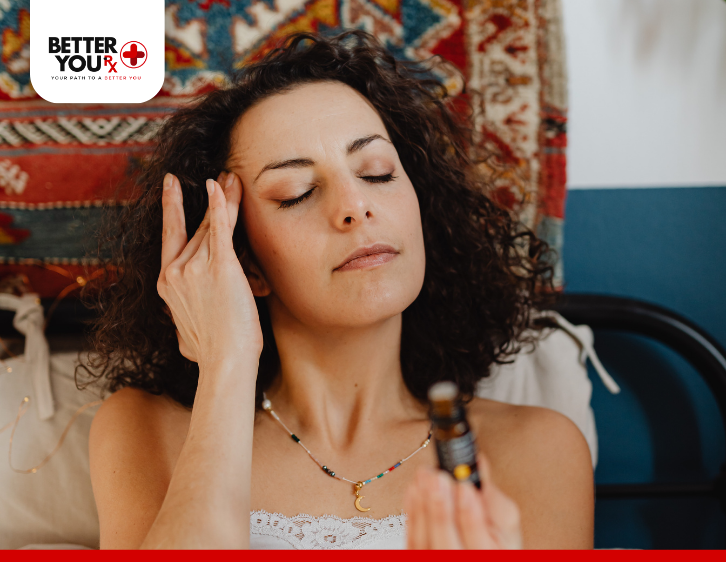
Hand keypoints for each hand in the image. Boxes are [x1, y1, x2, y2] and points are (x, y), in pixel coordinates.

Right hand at [157, 170, 263, 370]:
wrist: (225, 362)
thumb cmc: (212, 354)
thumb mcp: (187, 334)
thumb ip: (184, 320)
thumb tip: (185, 336)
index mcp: (165, 284)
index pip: (171, 237)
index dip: (171, 209)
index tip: (171, 186)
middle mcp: (175, 272)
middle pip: (196, 229)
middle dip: (211, 202)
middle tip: (224, 177)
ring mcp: (195, 268)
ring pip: (211, 226)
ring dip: (225, 198)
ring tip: (233, 177)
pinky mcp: (220, 268)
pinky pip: (220, 230)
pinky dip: (222, 206)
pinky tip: (222, 187)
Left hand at [404, 452, 522, 548]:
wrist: (474, 549)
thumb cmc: (494, 538)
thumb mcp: (506, 521)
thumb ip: (492, 496)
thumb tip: (478, 463)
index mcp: (490, 558)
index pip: (479, 545)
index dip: (470, 515)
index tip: (465, 487)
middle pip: (446, 548)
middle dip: (440, 509)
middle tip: (438, 478)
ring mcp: (435, 561)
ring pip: (422, 543)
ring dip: (421, 505)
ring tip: (425, 476)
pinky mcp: (417, 555)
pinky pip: (410, 538)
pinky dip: (412, 512)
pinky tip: (415, 489)